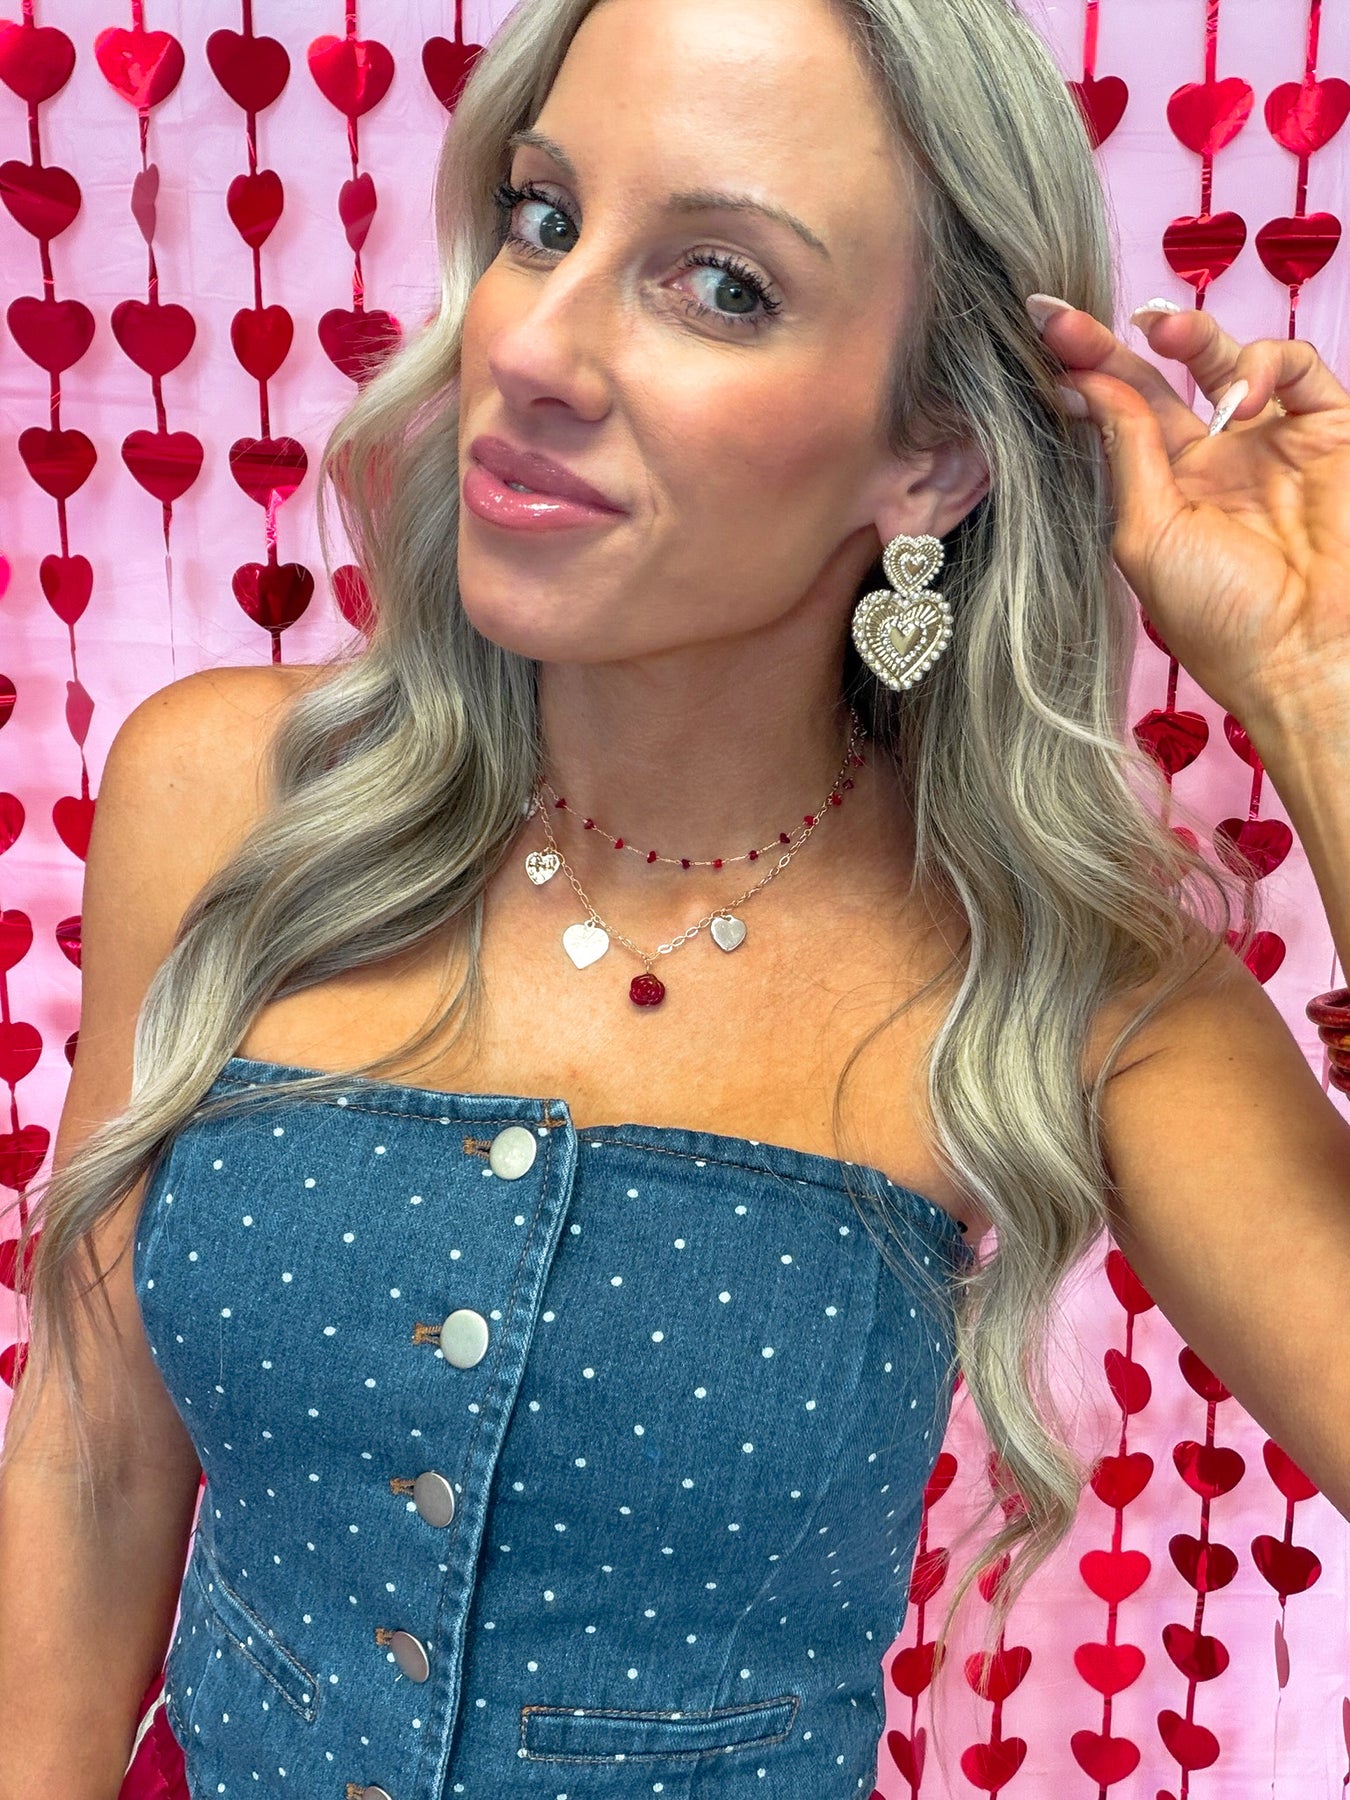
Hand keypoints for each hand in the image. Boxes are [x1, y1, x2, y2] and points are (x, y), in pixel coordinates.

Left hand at [1038, 298, 1349, 727]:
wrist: (1308, 653)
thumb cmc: (1222, 618)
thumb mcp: (1146, 537)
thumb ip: (1124, 455)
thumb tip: (1085, 386)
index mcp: (1162, 494)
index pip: (1115, 417)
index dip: (1080, 373)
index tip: (1037, 332)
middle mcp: (1212, 463)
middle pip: (1158, 379)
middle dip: (1111, 342)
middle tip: (1065, 317)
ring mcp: (1269, 443)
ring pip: (1226, 359)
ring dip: (1191, 332)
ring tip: (1164, 331)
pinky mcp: (1327, 430)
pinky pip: (1296, 368)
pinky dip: (1266, 362)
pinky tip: (1241, 394)